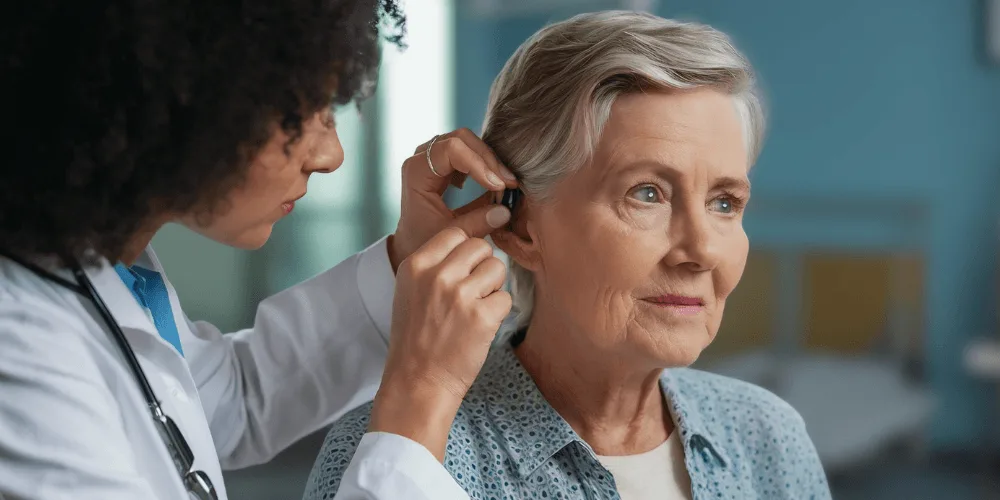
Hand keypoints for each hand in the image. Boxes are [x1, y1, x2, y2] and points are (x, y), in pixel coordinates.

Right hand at [370, 227, 512, 459]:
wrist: (417, 381)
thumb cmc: (416, 338)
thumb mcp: (411, 290)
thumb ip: (437, 263)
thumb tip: (478, 234)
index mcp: (416, 265)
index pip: (456, 231)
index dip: (474, 237)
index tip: (489, 234)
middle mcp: (437, 275)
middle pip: (480, 247)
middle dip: (483, 265)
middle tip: (472, 291)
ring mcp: (460, 295)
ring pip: (498, 268)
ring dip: (493, 287)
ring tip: (474, 309)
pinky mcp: (481, 316)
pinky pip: (505, 298)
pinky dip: (498, 313)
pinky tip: (479, 327)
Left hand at [388, 128, 517, 272]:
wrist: (413, 242)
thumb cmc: (426, 241)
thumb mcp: (452, 235)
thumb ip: (478, 223)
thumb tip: (506, 210)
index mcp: (416, 172)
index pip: (451, 150)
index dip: (479, 164)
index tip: (500, 186)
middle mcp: (421, 158)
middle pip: (461, 139)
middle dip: (488, 159)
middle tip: (509, 183)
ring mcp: (432, 156)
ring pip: (467, 142)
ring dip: (489, 161)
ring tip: (505, 184)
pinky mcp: (442, 160)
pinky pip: (468, 150)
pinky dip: (483, 164)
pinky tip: (491, 183)